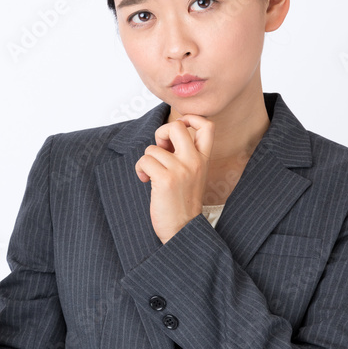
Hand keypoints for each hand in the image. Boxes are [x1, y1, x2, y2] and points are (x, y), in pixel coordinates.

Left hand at [134, 114, 213, 243]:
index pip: (207, 125)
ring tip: (151, 175)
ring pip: (153, 148)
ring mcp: (181, 169)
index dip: (191, 118)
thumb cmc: (182, 202)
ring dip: (147, 160)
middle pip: (176, 126)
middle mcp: (194, 161)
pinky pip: (145, 160)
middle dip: (161, 132)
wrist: (182, 229)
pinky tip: (146, 181)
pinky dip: (140, 169)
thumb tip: (165, 137)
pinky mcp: (166, 179)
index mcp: (203, 159)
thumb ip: (185, 155)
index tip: (180, 128)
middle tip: (160, 149)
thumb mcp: (193, 174)